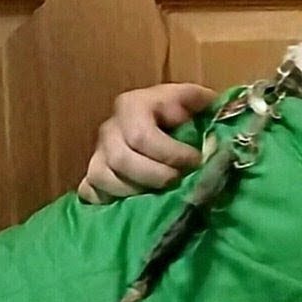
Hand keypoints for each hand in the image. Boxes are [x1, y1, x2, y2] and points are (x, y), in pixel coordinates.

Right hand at [78, 82, 217, 203]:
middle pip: (121, 159)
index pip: (142, 136)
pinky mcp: (92, 176)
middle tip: (179, 180)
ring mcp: (97, 154)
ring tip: (161, 192)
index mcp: (132, 106)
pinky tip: (132, 202)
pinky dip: (110, 200)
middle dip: (156, 175)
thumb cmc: (178, 113)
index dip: (171, 153)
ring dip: (136, 190)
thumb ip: (200, 100)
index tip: (196, 160)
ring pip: (103, 178)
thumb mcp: (191, 99)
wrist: (157, 125)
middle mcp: (109, 129)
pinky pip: (90, 192)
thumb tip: (212, 106)